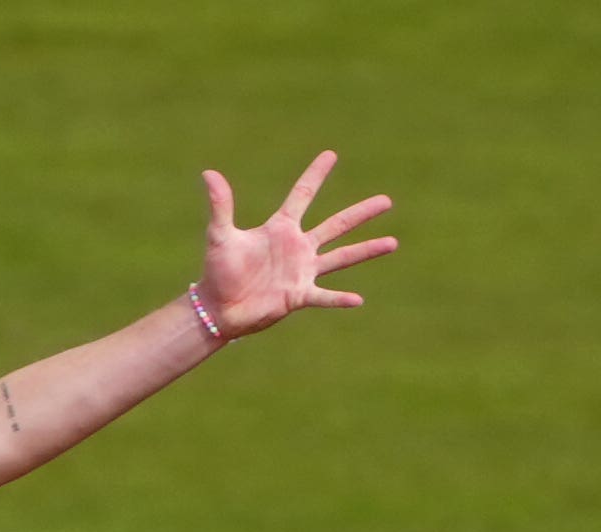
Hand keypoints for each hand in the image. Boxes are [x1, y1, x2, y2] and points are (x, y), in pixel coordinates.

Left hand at [195, 154, 396, 336]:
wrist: (218, 308)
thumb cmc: (218, 271)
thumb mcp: (220, 236)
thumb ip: (220, 206)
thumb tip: (208, 174)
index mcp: (281, 228)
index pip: (303, 195)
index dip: (316, 175)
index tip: (331, 154)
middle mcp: (298, 247)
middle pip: (336, 225)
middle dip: (361, 213)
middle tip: (387, 200)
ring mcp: (302, 271)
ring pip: (341, 257)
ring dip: (366, 250)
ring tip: (393, 242)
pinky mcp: (299, 295)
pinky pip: (324, 296)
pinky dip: (339, 299)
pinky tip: (358, 300)